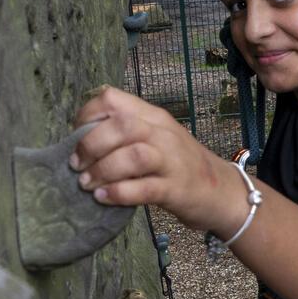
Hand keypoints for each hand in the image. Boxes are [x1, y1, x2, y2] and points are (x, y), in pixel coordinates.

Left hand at [70, 86, 234, 228]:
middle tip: (76, 166)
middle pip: (121, 126)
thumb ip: (126, 134)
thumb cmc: (180, 165)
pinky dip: (119, 193)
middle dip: (90, 145)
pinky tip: (104, 198)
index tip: (75, 137)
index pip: (112, 99)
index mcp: (153, 116)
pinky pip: (144, 188)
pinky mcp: (176, 189)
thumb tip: (80, 140)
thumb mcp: (156, 138)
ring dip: (103, 170)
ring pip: (132, 155)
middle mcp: (163, 133)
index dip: (86, 116)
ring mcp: (172, 161)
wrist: (222, 191)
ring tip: (87, 185)